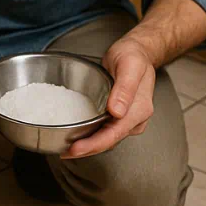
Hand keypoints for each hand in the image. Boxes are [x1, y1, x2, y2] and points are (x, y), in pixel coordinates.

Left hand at [62, 39, 155, 158]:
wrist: (138, 53)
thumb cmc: (134, 56)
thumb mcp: (130, 65)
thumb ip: (125, 88)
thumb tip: (117, 112)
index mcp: (140, 109)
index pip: (116, 133)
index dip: (95, 144)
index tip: (76, 148)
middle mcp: (136, 119)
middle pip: (110, 141)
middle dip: (88, 149)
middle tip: (65, 152)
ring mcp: (129, 120)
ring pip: (107, 139)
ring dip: (88, 146)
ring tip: (67, 149)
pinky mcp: (120, 118)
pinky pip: (105, 131)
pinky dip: (91, 137)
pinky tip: (77, 138)